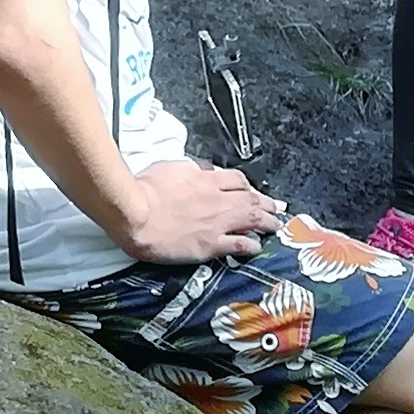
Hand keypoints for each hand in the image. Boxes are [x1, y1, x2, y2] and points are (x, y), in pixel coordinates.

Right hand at [119, 159, 283, 264]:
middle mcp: (216, 199)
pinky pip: (238, 244)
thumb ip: (189, 169)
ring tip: (276, 225)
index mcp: (205, 179)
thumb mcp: (170, 167)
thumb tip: (199, 169)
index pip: (236, 180)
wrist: (136, 213)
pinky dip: (251, 244)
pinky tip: (256, 246)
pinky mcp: (209, 244)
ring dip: (267, 222)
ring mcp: (215, 223)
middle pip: (250, 198)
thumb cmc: (145, 189)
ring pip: (251, 219)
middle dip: (267, 203)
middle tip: (277, 207)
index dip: (248, 186)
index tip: (253, 191)